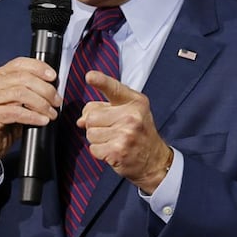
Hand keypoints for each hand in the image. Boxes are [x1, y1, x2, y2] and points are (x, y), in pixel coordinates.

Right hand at [0, 56, 60, 182]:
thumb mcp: (17, 103)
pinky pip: (16, 112)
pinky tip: (42, 121)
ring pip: (21, 94)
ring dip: (42, 104)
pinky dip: (33, 116)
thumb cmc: (3, 123)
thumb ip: (29, 91)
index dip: (39, 68)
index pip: (20, 63)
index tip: (54, 77)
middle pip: (24, 79)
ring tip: (52, 113)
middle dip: (46, 90)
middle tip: (57, 101)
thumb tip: (53, 87)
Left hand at [80, 71, 171, 193]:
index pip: (113, 88)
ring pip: (90, 133)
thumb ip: (105, 109)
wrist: (154, 160)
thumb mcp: (131, 113)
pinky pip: (93, 148)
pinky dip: (99, 152)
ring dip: (97, 139)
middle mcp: (132, 116)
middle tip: (110, 130)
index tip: (90, 76)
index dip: (100, 81)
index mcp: (135, 102)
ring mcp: (125, 134)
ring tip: (113, 141)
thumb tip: (82, 119)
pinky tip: (112, 151)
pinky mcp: (117, 150)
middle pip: (91, 115)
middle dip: (95, 124)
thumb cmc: (140, 134)